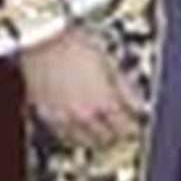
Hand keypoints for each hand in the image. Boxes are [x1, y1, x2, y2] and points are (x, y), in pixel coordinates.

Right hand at [19, 27, 144, 145]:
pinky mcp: (45, 114)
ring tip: (101, 132)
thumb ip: (126, 87)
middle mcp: (83, 115)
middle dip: (116, 136)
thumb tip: (138, 103)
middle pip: (105, 139)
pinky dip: (74, 136)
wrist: (42, 38)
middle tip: (120, 130)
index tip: (135, 125)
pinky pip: (62, 135)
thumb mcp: (109, 61)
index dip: (133, 128)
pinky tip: (78, 129)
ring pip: (83, 142)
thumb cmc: (75, 42)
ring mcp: (62, 117)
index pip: (125, 128)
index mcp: (103, 102)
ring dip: (95, 139)